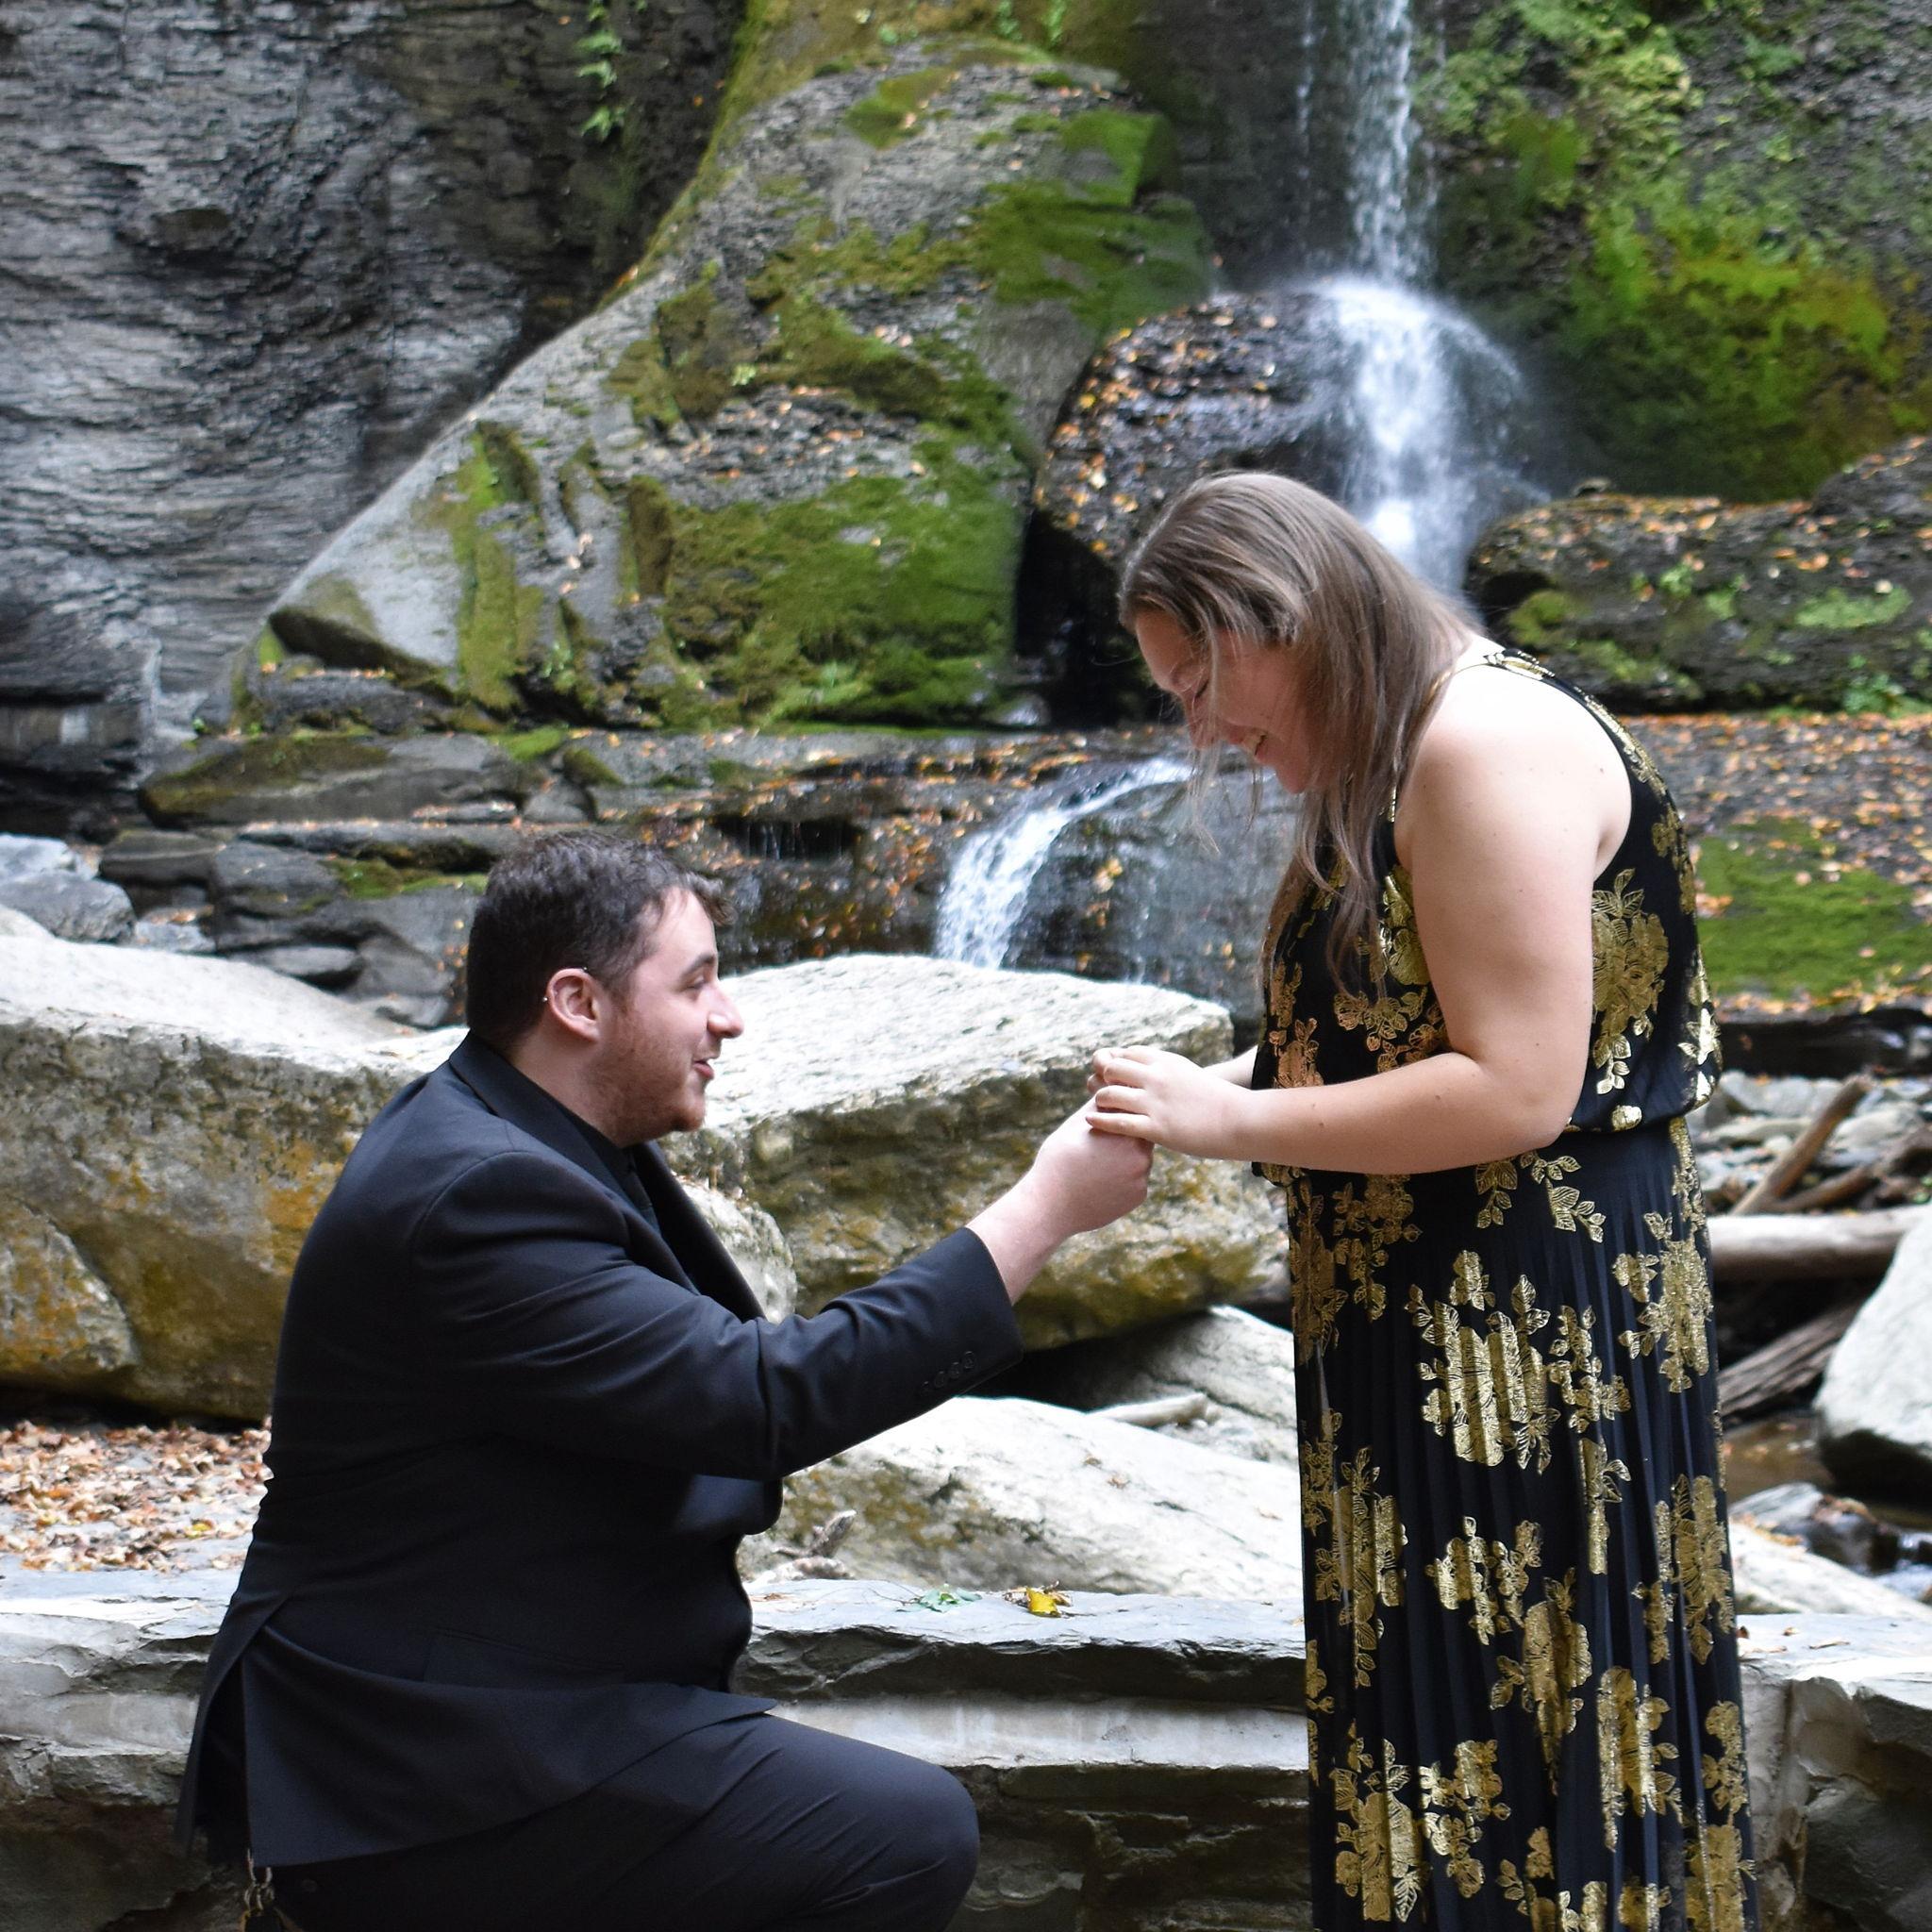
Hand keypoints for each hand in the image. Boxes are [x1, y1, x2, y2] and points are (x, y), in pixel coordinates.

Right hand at [1027, 1104, 1152, 1235]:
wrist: (1051, 1206)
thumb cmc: (1059, 1160)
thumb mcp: (1077, 1125)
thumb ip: (1101, 1106)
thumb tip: (1111, 1085)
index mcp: (1126, 1132)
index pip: (1133, 1112)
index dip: (1120, 1111)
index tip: (1104, 1119)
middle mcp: (1141, 1155)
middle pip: (1139, 1134)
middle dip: (1123, 1134)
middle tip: (1101, 1142)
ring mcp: (1141, 1178)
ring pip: (1138, 1157)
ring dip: (1125, 1155)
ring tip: (1099, 1162)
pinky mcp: (1138, 1196)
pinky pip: (1135, 1178)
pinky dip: (1123, 1177)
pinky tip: (1102, 1180)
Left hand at [1086, 1046, 1239, 1156]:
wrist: (1241, 1120)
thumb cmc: (1218, 1101)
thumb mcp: (1190, 1075)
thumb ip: (1168, 1072)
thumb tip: (1152, 1074)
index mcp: (1167, 1062)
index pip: (1127, 1053)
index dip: (1114, 1060)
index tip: (1108, 1071)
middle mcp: (1157, 1077)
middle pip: (1112, 1068)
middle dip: (1100, 1076)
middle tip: (1095, 1086)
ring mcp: (1155, 1103)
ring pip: (1109, 1094)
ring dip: (1100, 1098)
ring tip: (1097, 1105)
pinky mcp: (1156, 1128)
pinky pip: (1117, 1123)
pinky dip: (1099, 1120)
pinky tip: (1090, 1121)